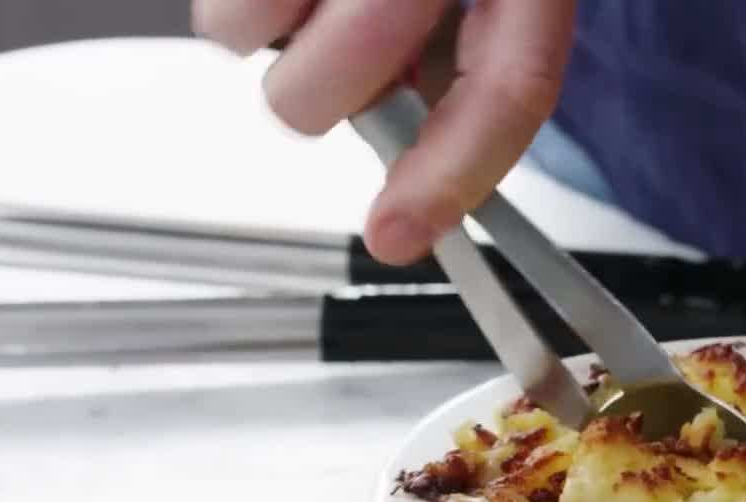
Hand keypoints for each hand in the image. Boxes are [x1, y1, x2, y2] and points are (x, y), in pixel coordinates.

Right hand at [193, 0, 575, 264]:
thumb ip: (471, 60)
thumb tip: (421, 159)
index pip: (511, 90)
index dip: (453, 177)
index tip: (398, 235)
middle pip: (349, 80)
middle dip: (326, 104)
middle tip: (341, 69)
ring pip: (247, 31)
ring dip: (262, 38)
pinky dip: (234, 0)